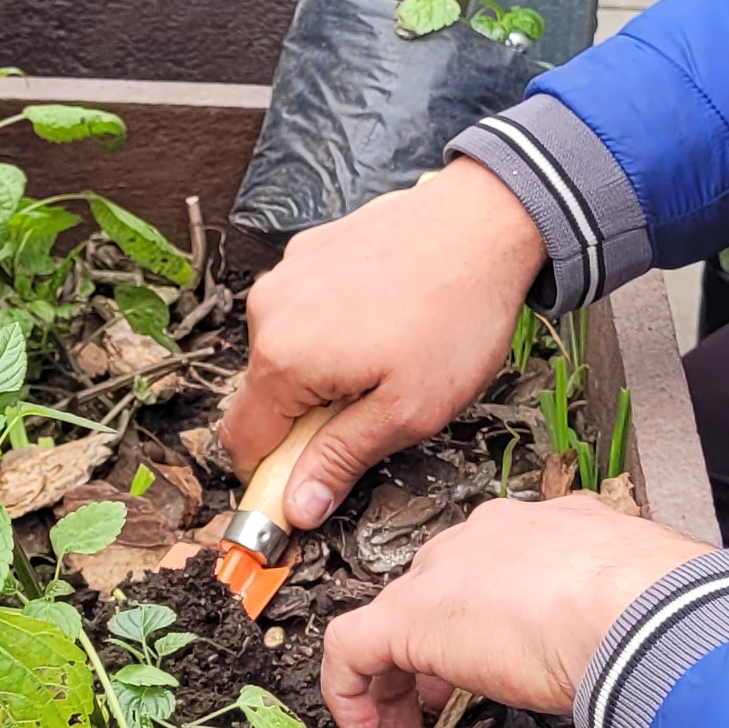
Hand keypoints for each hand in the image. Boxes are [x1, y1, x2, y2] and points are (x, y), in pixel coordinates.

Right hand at [220, 163, 547, 534]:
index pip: (242, 442)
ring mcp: (287, 274)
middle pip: (265, 395)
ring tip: (390, 355)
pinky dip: (334, 326)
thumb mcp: (408, 410)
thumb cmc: (455, 314)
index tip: (310, 482)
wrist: (487, 219)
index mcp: (281, 359)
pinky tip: (387, 317)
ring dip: (324, 368)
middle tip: (376, 410)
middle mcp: (268, 311)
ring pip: (287, 350)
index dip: (273, 474)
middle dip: (308, 416)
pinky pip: (305, 309)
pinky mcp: (311, 250)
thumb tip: (296, 508)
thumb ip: (341, 459)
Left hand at [322, 494, 706, 727]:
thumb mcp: (643, 608)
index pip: (499, 568)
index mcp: (554, 530)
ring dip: (397, 682)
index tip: (497, 666)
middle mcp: (493, 537)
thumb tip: (641, 659)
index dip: (486, 625)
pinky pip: (352, 648)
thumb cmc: (664, 615)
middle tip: (441, 705)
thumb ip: (624, 623)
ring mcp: (448, 572)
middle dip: (436, 654)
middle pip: (440, 590)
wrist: (644, 613)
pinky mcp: (410, 616)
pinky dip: (350, 693)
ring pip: (395, 618)